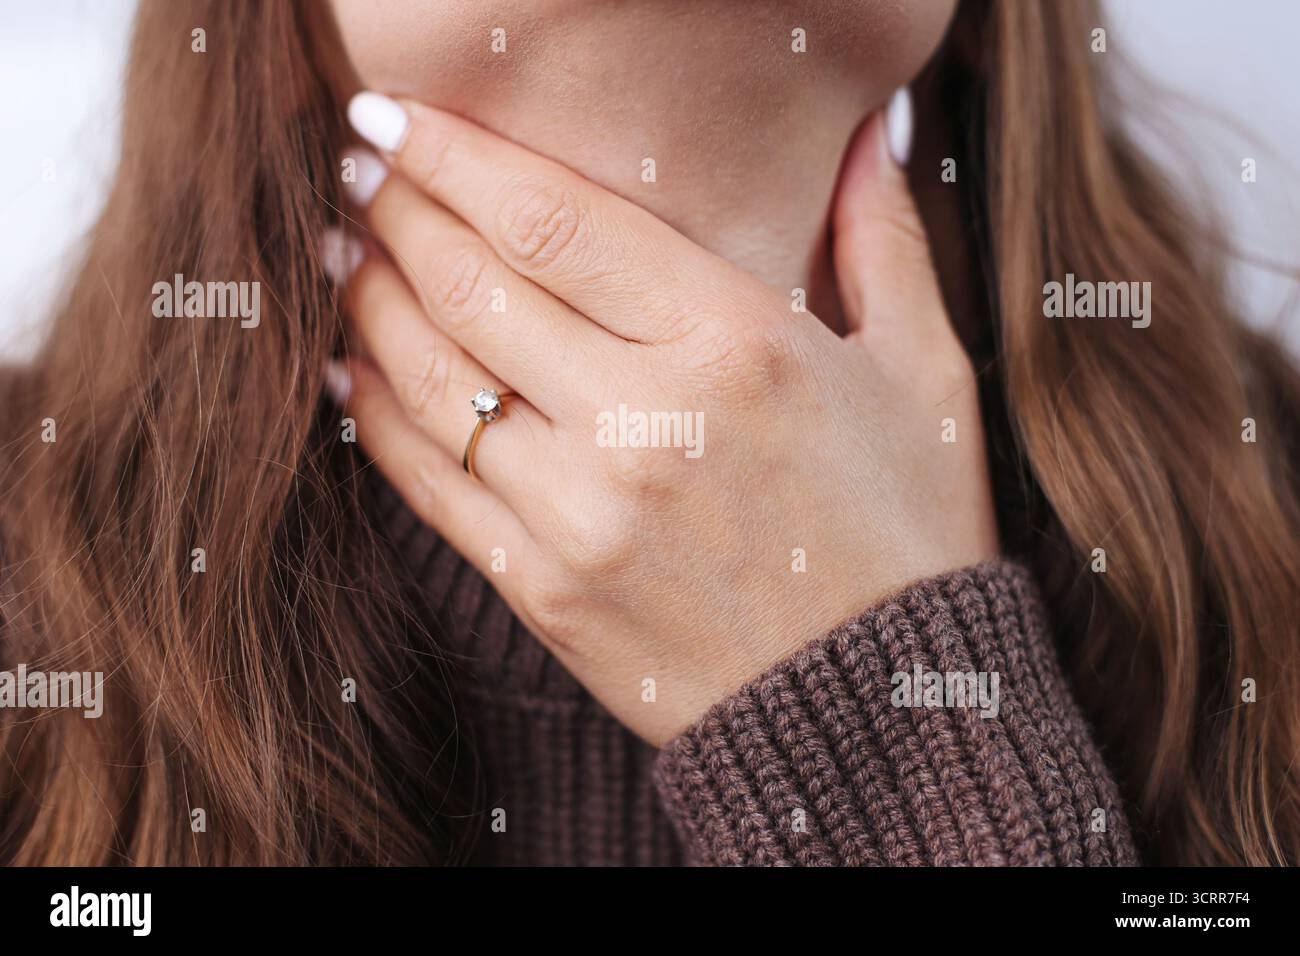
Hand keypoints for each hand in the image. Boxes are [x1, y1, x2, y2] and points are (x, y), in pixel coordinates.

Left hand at [330, 93, 998, 745]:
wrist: (876, 713)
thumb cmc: (909, 532)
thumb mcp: (925, 375)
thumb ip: (882, 238)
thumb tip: (863, 128)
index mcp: (737, 348)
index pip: (553, 219)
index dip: (453, 153)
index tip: (393, 111)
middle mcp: (644, 425)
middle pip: (472, 284)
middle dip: (396, 207)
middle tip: (357, 162)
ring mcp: (580, 516)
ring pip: (432, 379)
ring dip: (368, 300)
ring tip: (342, 249)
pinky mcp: (544, 590)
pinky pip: (430, 483)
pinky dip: (371, 417)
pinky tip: (345, 369)